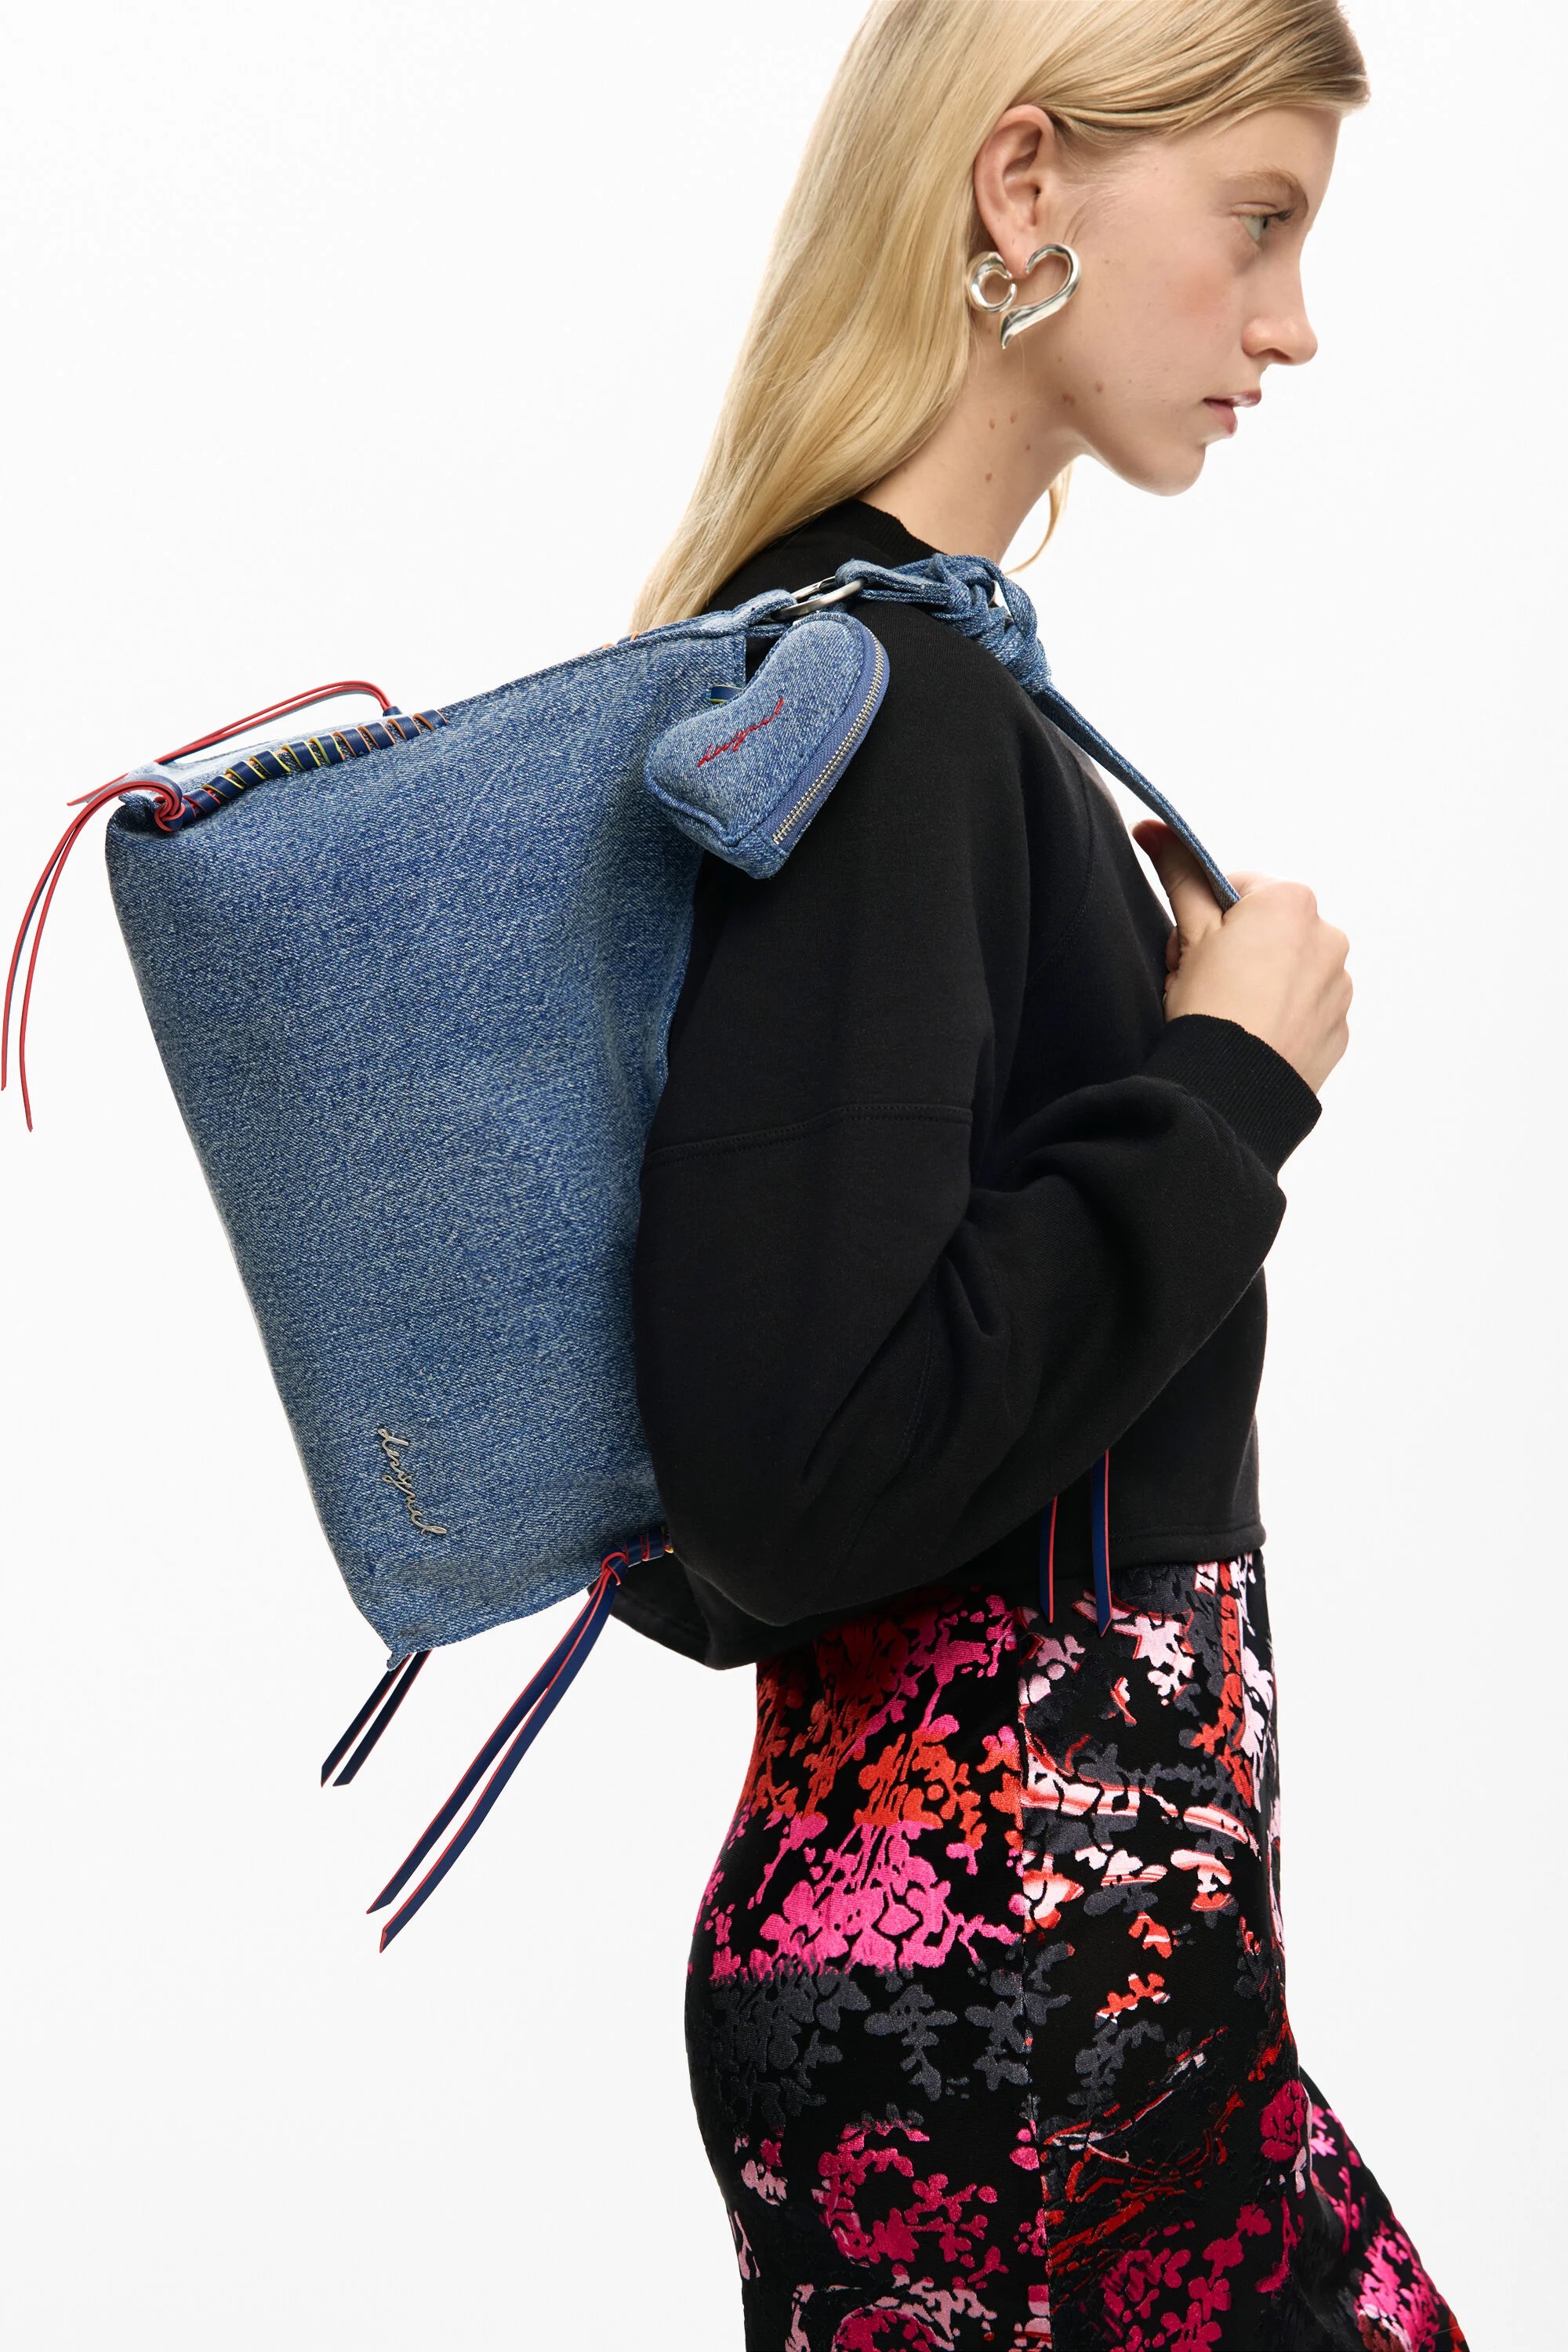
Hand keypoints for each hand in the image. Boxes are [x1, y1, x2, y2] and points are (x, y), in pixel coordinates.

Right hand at [1132, 821, 1351, 1093]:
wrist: (1233, 1086)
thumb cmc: (1210, 1005)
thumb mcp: (1188, 932)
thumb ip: (1177, 872)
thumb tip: (1154, 828)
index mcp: (1291, 901)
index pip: (1239, 889)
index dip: (1207, 916)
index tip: (1194, 946)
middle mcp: (1329, 935)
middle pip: (1269, 928)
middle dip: (1238, 947)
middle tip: (1205, 981)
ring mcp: (1340, 984)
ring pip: (1290, 968)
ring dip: (1263, 980)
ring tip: (1229, 1012)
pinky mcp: (1339, 1027)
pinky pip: (1306, 1009)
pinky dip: (1282, 1015)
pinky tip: (1252, 1034)